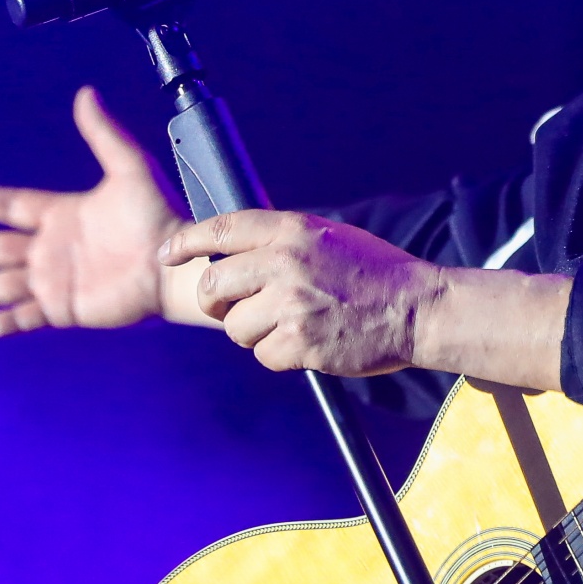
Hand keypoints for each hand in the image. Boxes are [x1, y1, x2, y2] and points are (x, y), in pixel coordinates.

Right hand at [0, 87, 188, 342]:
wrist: (175, 263)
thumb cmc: (158, 216)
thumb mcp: (129, 168)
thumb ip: (103, 134)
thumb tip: (85, 92)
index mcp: (59, 214)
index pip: (8, 206)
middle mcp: (48, 249)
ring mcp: (51, 281)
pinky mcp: (60, 310)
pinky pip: (17, 320)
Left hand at [158, 211, 443, 375]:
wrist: (416, 308)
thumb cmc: (373, 272)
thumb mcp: (327, 236)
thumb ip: (281, 240)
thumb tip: (234, 252)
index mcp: (291, 230)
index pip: (221, 229)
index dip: (186, 242)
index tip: (167, 254)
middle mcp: (285, 262)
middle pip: (213, 285)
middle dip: (217, 302)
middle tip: (234, 308)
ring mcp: (292, 304)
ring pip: (235, 327)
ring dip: (254, 332)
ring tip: (288, 325)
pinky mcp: (300, 343)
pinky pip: (263, 354)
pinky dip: (279, 355)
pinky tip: (306, 343)